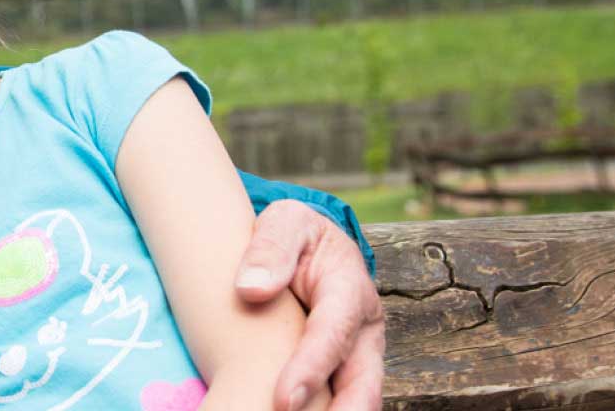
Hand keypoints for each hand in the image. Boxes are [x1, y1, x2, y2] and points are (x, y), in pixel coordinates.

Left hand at [234, 199, 384, 410]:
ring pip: (359, 398)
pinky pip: (338, 399)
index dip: (311, 368)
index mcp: (350, 288)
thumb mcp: (284, 222)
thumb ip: (270, 248)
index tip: (284, 400)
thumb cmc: (295, 234)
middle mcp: (364, 329)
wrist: (308, 245)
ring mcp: (358, 355)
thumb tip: (251, 290)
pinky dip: (324, 410)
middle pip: (362, 382)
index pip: (333, 334)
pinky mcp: (344, 371)